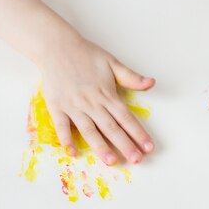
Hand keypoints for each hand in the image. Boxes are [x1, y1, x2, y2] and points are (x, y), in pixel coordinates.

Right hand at [39, 36, 154, 164]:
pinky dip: (66, 140)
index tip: (148, 147)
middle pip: (111, 127)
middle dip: (125, 145)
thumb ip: (131, 77)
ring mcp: (73, 106)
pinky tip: (73, 153)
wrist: (57, 47)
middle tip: (136, 160)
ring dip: (100, 147)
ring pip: (89, 130)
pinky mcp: (57, 106)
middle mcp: (91, 102)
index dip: (139, 133)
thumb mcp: (112, 62)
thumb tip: (152, 83)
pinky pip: (62, 126)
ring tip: (111, 161)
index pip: (126, 117)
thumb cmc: (86, 55)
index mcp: (107, 93)